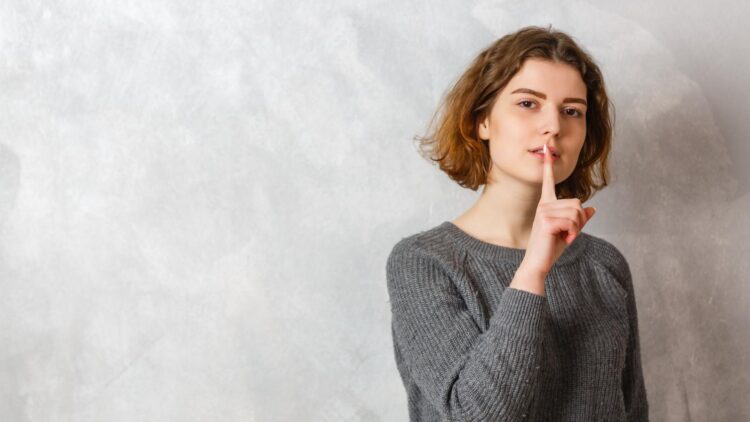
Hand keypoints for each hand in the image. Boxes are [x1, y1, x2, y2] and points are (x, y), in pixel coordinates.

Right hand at [520, 144, 595, 275]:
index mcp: (546, 205)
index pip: (548, 182)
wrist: (538, 263)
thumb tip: (592, 209)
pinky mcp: (546, 221)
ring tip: (565, 237)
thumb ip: (579, 219)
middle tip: (568, 234)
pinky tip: (563, 240)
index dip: (548, 166)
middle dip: (579, 220)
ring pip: (577, 212)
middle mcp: (544, 205)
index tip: (547, 148)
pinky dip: (573, 233)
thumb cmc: (550, 248)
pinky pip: (572, 221)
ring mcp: (543, 212)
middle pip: (577, 203)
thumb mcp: (568, 231)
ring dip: (577, 228)